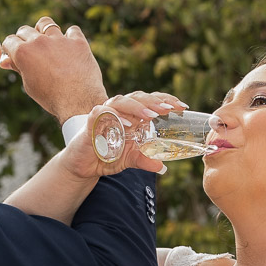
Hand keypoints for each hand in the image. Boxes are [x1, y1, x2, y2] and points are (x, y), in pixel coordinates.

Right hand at [1, 17, 105, 121]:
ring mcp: (59, 39)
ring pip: (45, 23)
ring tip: (47, 42)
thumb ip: (19, 68)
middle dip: (24, 39)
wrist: (78, 102)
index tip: (14, 53)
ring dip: (44, 31)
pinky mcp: (78, 41)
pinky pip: (72, 30)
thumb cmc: (51, 97)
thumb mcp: (29, 84)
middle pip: (25, 30)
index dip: (10, 48)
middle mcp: (39, 41)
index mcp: (23, 52)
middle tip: (30, 51)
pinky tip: (70, 47)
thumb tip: (6, 61)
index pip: (10, 40)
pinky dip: (70, 36)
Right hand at [61, 91, 186, 179]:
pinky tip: (127, 124)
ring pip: (122, 101)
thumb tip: (162, 167)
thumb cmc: (107, 156)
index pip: (150, 101)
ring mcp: (105, 113)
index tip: (182, 107)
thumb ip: (145, 160)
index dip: (166, 100)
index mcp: (132, 115)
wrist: (83, 166)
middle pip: (139, 97)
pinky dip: (115, 116)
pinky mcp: (92, 121)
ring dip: (138, 107)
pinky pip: (103, 113)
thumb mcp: (130, 159)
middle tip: (170, 109)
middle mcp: (120, 110)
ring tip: (152, 115)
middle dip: (155, 102)